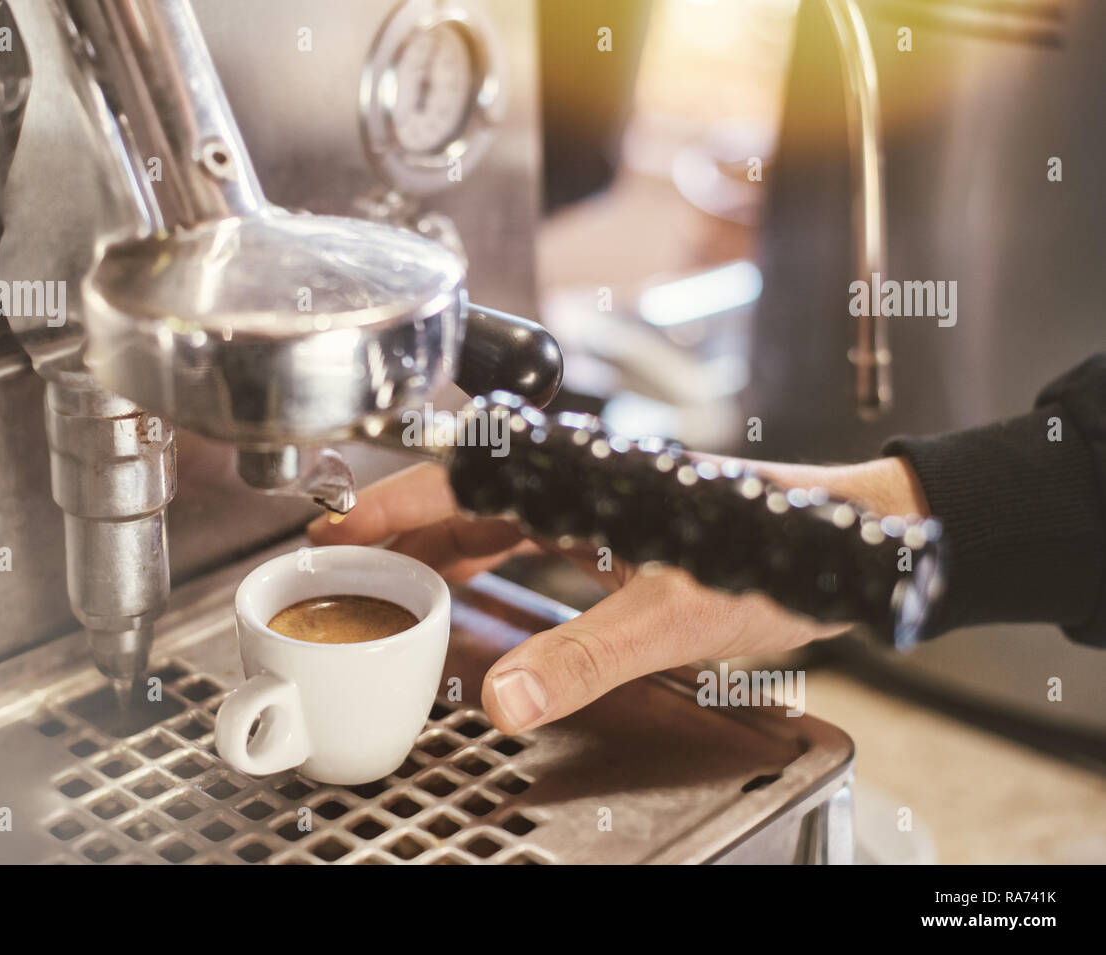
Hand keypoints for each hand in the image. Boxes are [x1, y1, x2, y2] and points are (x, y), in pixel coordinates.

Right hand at [307, 457, 926, 734]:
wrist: (854, 541)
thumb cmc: (780, 552)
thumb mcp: (676, 615)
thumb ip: (586, 656)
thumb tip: (506, 698)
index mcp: (586, 480)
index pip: (467, 480)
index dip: (397, 502)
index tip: (341, 523)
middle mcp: (586, 481)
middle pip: (470, 495)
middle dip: (404, 527)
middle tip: (347, 562)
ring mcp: (601, 502)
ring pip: (497, 514)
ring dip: (441, 542)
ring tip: (391, 576)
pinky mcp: (620, 527)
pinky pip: (531, 534)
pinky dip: (489, 556)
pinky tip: (474, 581)